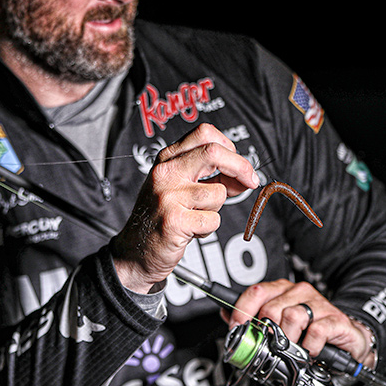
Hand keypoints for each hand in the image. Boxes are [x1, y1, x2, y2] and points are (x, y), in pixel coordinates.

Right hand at [111, 124, 259, 293]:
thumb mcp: (181, 188)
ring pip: (218, 193)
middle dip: (241, 167)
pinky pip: (213, 220)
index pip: (205, 134)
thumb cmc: (159, 218)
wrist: (135, 251)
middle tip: (251, 181)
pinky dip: (208, 228)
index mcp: (168, 159)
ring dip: (216, 209)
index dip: (230, 148)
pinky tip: (191, 230)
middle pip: (214, 152)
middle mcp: (166, 172)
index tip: (241, 166)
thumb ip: (213, 177)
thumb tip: (243, 176)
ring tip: (196, 216)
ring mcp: (168, 195)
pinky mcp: (174, 220)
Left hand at [223, 279, 376, 367]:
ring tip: (294, 349)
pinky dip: (310, 346)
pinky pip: (315, 331)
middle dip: (267, 332)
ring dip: (289, 340)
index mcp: (282, 291)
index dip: (242, 310)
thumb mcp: (280, 325)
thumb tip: (227, 316)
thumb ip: (254, 319)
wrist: (347, 339)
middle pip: (271, 308)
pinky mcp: (335, 319)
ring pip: (291, 317)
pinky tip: (311, 350)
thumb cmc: (312, 331)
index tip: (236, 327)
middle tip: (271, 346)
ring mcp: (318, 304)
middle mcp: (299, 293)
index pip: (256, 292)